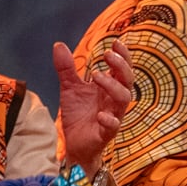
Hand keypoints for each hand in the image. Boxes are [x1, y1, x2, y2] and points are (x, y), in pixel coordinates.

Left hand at [55, 39, 132, 175]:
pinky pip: (113, 126)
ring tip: (96, 76)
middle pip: (127, 81)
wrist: (74, 142)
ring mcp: (113, 116)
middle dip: (121, 67)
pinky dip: (109, 120)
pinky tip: (100, 115)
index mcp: (109, 88)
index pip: (122, 70)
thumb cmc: (78, 114)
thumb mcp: (70, 87)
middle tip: (107, 55)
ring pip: (123, 100)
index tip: (116, 43)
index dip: (123, 56)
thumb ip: (66, 68)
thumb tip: (59, 45)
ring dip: (113, 87)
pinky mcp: (106, 133)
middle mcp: (114, 100)